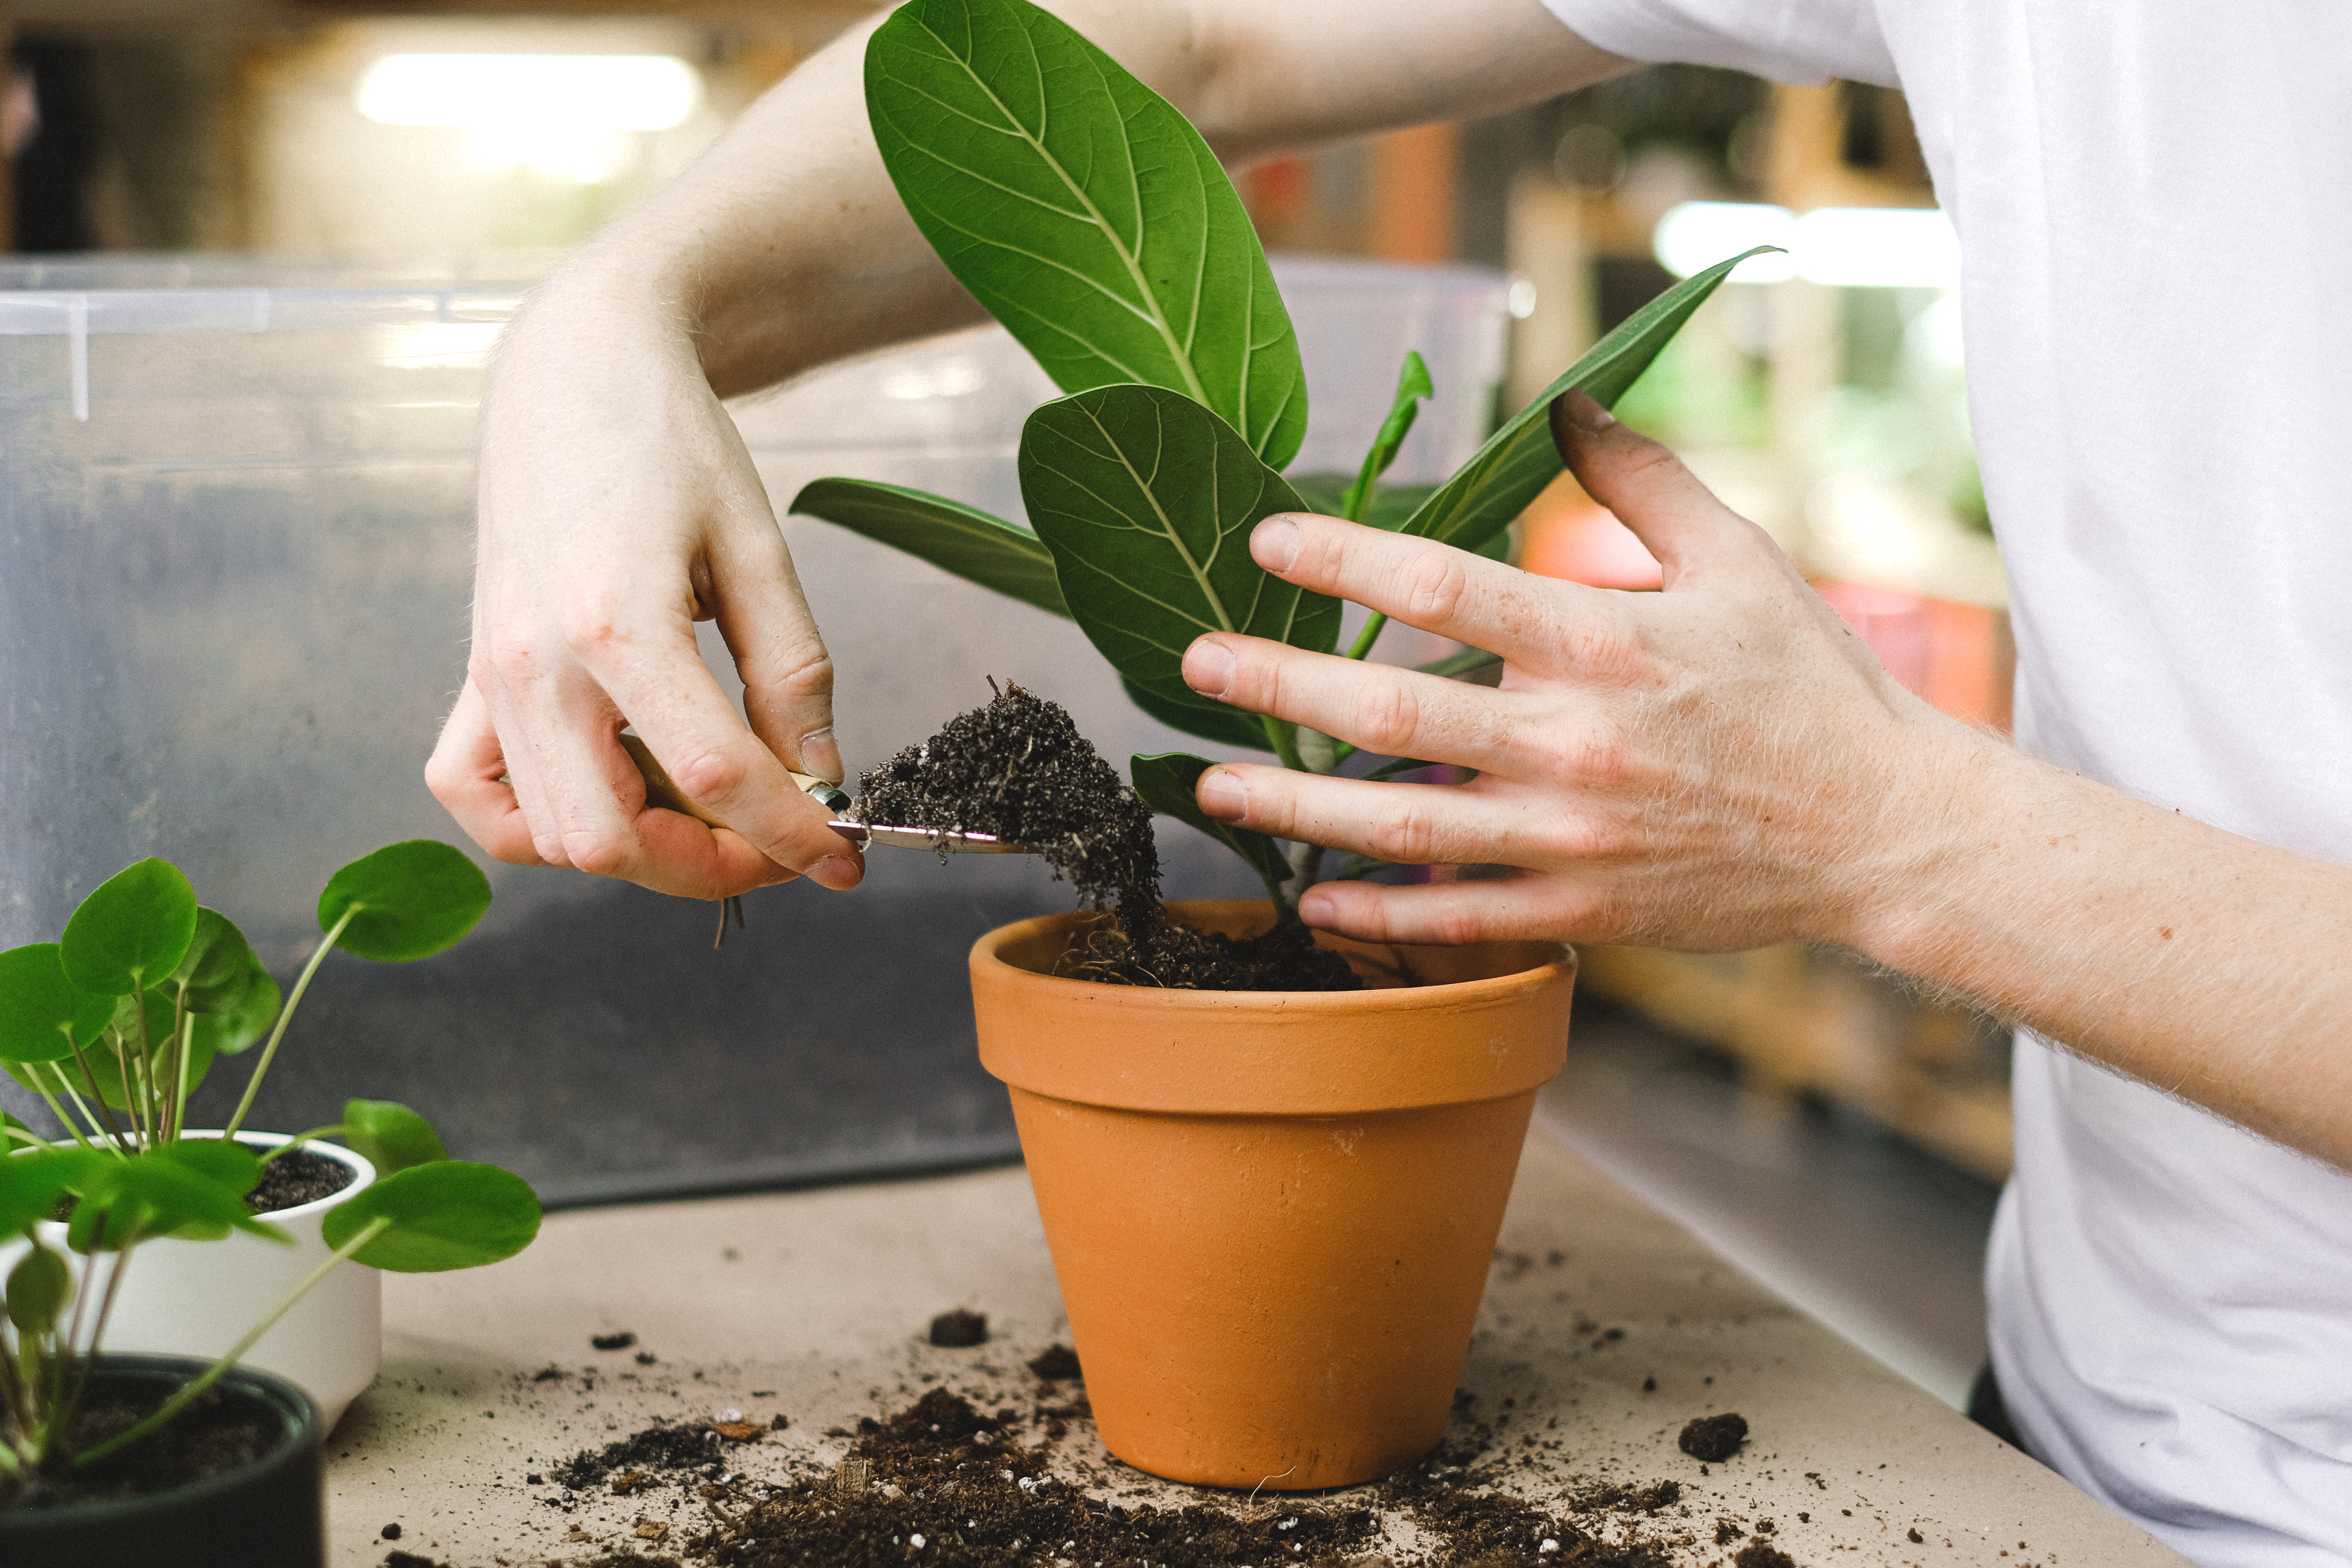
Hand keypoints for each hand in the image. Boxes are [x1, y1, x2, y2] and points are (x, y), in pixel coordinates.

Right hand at [425, 277, 863, 900]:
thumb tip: (818, 776)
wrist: (577, 370)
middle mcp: (532, 663)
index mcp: (616, 622)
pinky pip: (477, 793)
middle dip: (710, 865)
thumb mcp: (758, 550)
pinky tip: (609, 789)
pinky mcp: (472, 674)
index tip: (843, 856)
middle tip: (776, 840)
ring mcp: (491, 674)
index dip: (791, 833)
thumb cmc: (668, 442)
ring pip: (552, 836)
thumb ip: (792, 673)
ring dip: (641, 849)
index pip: (715, 775)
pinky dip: (538, 824)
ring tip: (709, 806)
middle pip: (613, 838)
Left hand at [1178, 392, 1972, 950]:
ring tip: (1207, 782)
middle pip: (1389, 712)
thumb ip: (1642, 481)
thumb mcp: (1738, 560)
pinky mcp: (1583, 909)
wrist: (1880, 829)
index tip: (1266, 539)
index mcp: (1604, 645)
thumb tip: (1566, 404)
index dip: (1342, 559)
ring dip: (1292, 806)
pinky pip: (1456, 916)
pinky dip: (1376, 910)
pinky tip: (1310, 892)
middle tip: (1191, 660)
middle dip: (1275, 683)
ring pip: (1399, 824)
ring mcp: (1571, 838)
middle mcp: (1572, 744)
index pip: (1442, 587)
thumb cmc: (1807, 686)